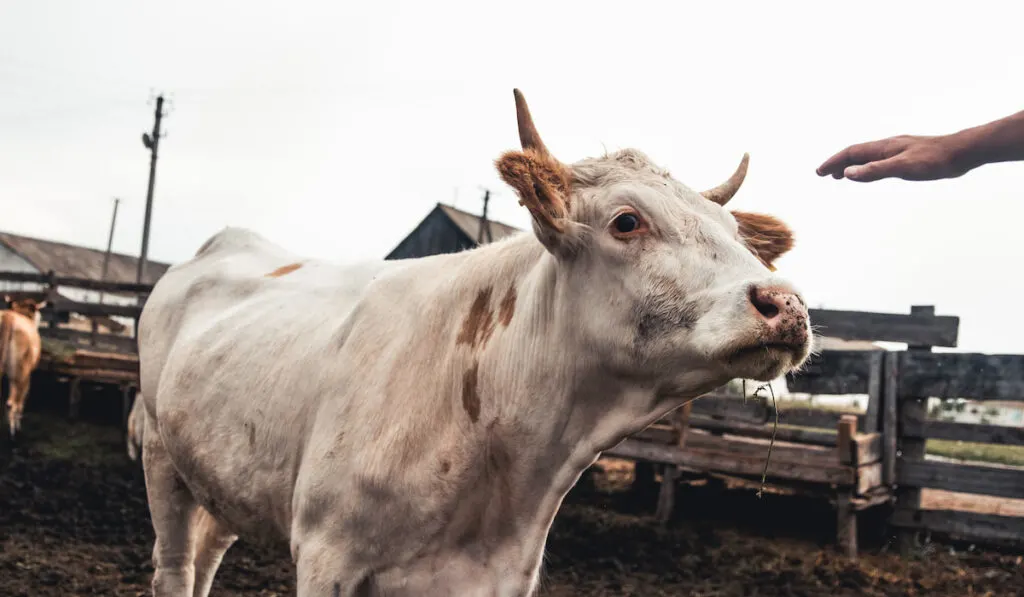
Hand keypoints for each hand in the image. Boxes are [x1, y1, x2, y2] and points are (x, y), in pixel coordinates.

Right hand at [815, 134, 969, 181]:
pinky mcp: (908, 156)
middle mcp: (888, 146)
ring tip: (842, 176)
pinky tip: (873, 172)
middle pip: (856, 153)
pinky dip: (867, 167)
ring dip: (852, 165)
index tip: (819, 172)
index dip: (833, 162)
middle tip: (824, 174)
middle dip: (838, 163)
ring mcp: (898, 151)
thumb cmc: (934, 160)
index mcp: (884, 148)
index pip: (851, 153)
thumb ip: (875, 170)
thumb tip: (847, 173)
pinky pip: (880, 161)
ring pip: (868, 157)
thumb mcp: (903, 167)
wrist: (962, 153)